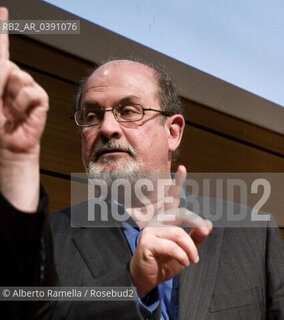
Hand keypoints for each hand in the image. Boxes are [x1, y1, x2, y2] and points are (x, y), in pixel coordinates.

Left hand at [0, 7, 48, 210]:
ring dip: (11, 95)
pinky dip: (25, 103)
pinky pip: (33, 92)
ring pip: (20, 76)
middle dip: (0, 80)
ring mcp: (25, 91)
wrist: (6, 150)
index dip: (0, 30)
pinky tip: (20, 114)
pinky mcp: (38, 101)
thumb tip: (5, 62)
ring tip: (8, 112)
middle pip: (7, 63)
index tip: (2, 10)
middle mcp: (10, 83)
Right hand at [129, 165, 212, 296]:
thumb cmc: (165, 262)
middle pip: (181, 213)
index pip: (172, 198)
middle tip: (203, 233)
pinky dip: (182, 255)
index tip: (183, 168)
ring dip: (190, 249)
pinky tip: (184, 262)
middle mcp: (158, 220)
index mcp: (166, 220)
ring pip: (179, 233)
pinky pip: (171, 245)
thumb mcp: (185, 250)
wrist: (147, 278)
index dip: (178, 183)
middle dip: (195, 223)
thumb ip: (196, 238)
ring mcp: (151, 230)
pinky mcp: (147, 242)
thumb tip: (209, 224)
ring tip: (193, 260)